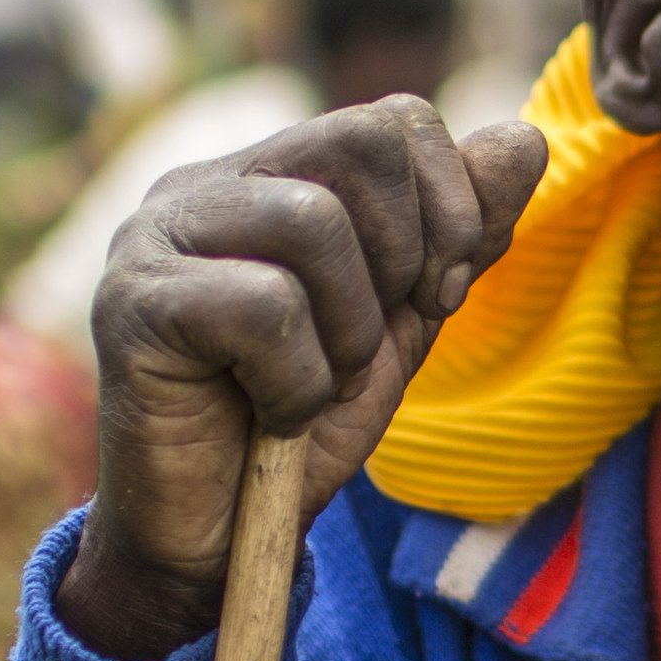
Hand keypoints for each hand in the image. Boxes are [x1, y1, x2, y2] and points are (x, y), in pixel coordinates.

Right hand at [60, 100, 547, 660]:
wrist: (213, 540)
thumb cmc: (298, 425)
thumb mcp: (401, 325)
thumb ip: (458, 237)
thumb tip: (527, 138)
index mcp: (267, 175)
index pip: (392, 120)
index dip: (448, 208)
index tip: (436, 296)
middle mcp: (204, 183)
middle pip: (360, 144)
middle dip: (403, 262)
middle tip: (365, 348)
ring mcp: (156, 235)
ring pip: (314, 221)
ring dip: (348, 333)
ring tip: (312, 387)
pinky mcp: (133, 302)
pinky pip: (264, 305)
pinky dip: (297, 382)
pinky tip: (268, 415)